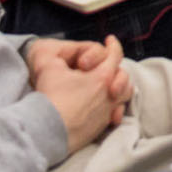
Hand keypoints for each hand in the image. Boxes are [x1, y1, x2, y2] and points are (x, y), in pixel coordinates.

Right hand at [31, 35, 128, 153]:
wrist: (47, 131)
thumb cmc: (51, 98)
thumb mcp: (50, 69)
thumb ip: (58, 57)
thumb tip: (58, 57)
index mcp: (102, 77)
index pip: (115, 55)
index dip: (113, 45)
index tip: (110, 40)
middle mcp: (110, 94)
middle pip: (124, 76)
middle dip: (116, 67)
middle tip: (106, 65)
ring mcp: (107, 111)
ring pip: (124, 95)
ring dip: (119, 87)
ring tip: (110, 84)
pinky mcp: (101, 126)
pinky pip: (116, 113)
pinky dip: (115, 106)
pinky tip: (108, 106)